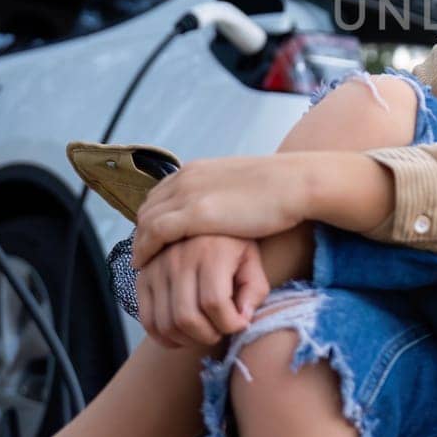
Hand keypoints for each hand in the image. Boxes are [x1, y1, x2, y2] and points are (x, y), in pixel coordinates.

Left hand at [132, 154, 310, 267]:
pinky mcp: (195, 213)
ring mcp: (188, 194)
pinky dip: (145, 250)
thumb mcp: (241, 186)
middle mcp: (186, 178)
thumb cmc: (280, 189)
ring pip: (146, 221)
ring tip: (143, 266)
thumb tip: (223, 208)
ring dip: (140, 244)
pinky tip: (145, 266)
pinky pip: (154, 233)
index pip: (159, 195)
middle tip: (145, 257)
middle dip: (142, 233)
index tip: (154, 241)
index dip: (153, 219)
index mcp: (197, 169)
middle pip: (148, 208)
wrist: (296, 184)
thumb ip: (223, 194)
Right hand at [136, 234, 269, 348]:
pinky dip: (165, 338)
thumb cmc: (234, 246)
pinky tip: (185, 335)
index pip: (214, 302)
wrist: (203, 220)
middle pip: (187, 317)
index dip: (231, 324)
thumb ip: (255, 290)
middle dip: (209, 336)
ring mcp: (156, 268)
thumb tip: (241, 320)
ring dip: (189, 340)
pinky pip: (147, 321)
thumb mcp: (252, 260)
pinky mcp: (142, 279)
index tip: (242, 324)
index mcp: (210, 251)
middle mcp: (178, 257)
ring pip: (166, 324)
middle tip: (222, 332)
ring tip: (207, 332)